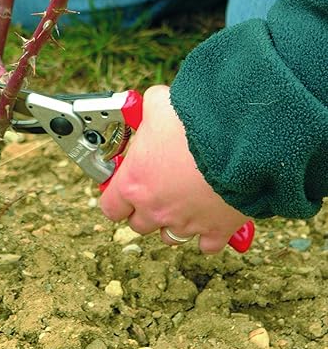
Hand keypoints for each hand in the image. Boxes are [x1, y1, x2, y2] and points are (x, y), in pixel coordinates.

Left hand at [99, 85, 249, 252]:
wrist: (239, 141)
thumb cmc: (193, 124)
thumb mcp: (158, 104)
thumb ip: (148, 110)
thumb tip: (151, 104)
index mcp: (134, 183)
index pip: (111, 207)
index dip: (117, 196)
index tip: (125, 186)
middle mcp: (156, 209)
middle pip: (139, 224)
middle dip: (145, 209)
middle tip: (157, 189)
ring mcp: (186, 223)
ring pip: (170, 237)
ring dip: (173, 222)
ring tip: (183, 202)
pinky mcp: (216, 230)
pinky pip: (206, 244)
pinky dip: (207, 234)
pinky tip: (210, 215)